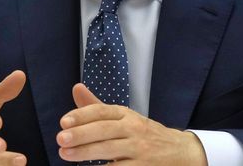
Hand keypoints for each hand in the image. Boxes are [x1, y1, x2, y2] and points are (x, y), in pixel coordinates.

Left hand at [56, 84, 206, 164]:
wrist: (182, 153)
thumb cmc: (145, 135)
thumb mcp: (124, 118)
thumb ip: (97, 106)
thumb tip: (76, 88)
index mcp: (126, 115)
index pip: (102, 111)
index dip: (82, 115)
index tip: (63, 122)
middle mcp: (134, 129)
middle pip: (105, 130)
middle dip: (81, 134)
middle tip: (60, 139)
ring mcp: (140, 150)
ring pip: (110, 150)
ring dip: (86, 153)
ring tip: (65, 154)